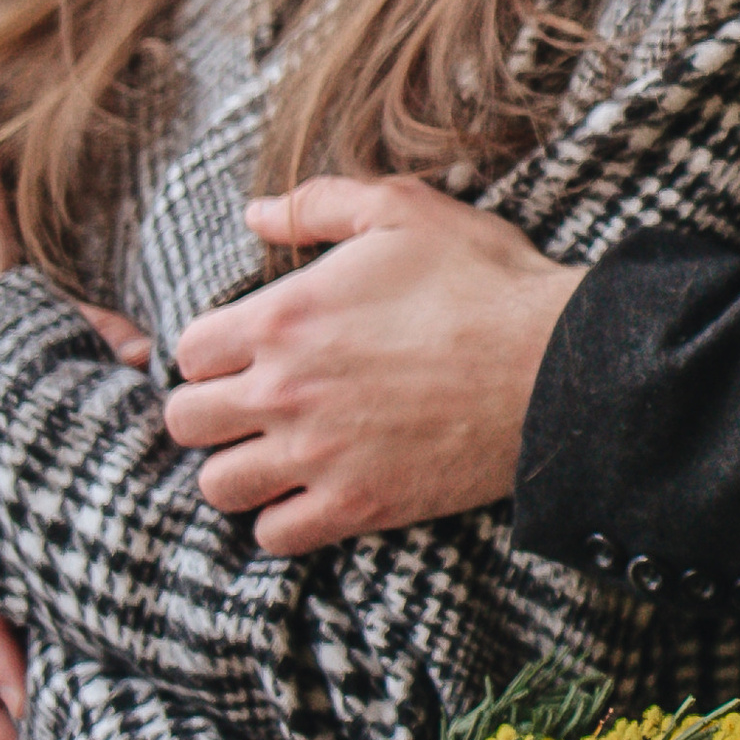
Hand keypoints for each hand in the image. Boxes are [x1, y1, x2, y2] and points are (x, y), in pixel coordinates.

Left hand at [162, 177, 584, 556]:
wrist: (554, 364)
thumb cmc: (484, 281)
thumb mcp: (403, 212)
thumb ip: (317, 204)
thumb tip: (254, 212)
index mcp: (284, 317)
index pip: (188, 352)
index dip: (212, 351)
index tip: (246, 353)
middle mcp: (284, 390)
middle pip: (185, 423)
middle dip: (212, 411)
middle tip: (254, 405)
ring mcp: (318, 454)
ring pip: (218, 485)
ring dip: (240, 469)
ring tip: (275, 454)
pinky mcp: (357, 504)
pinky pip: (274, 535)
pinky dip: (283, 519)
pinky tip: (312, 493)